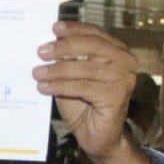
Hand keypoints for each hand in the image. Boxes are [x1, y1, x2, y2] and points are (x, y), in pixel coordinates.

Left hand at [33, 22, 137, 160]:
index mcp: (117, 51)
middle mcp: (126, 61)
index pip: (94, 34)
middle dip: (64, 47)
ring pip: (85, 68)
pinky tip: (44, 88)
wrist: (95, 136)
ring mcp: (124, 79)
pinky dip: (61, 86)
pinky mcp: (117, 96)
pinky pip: (83, 87)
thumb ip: (66, 59)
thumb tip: (47, 43)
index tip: (54, 28)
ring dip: (57, 70)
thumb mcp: (72, 76)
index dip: (74, 29)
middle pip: (92, 46)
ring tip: (37, 73)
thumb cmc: (83, 104)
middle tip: (41, 52)